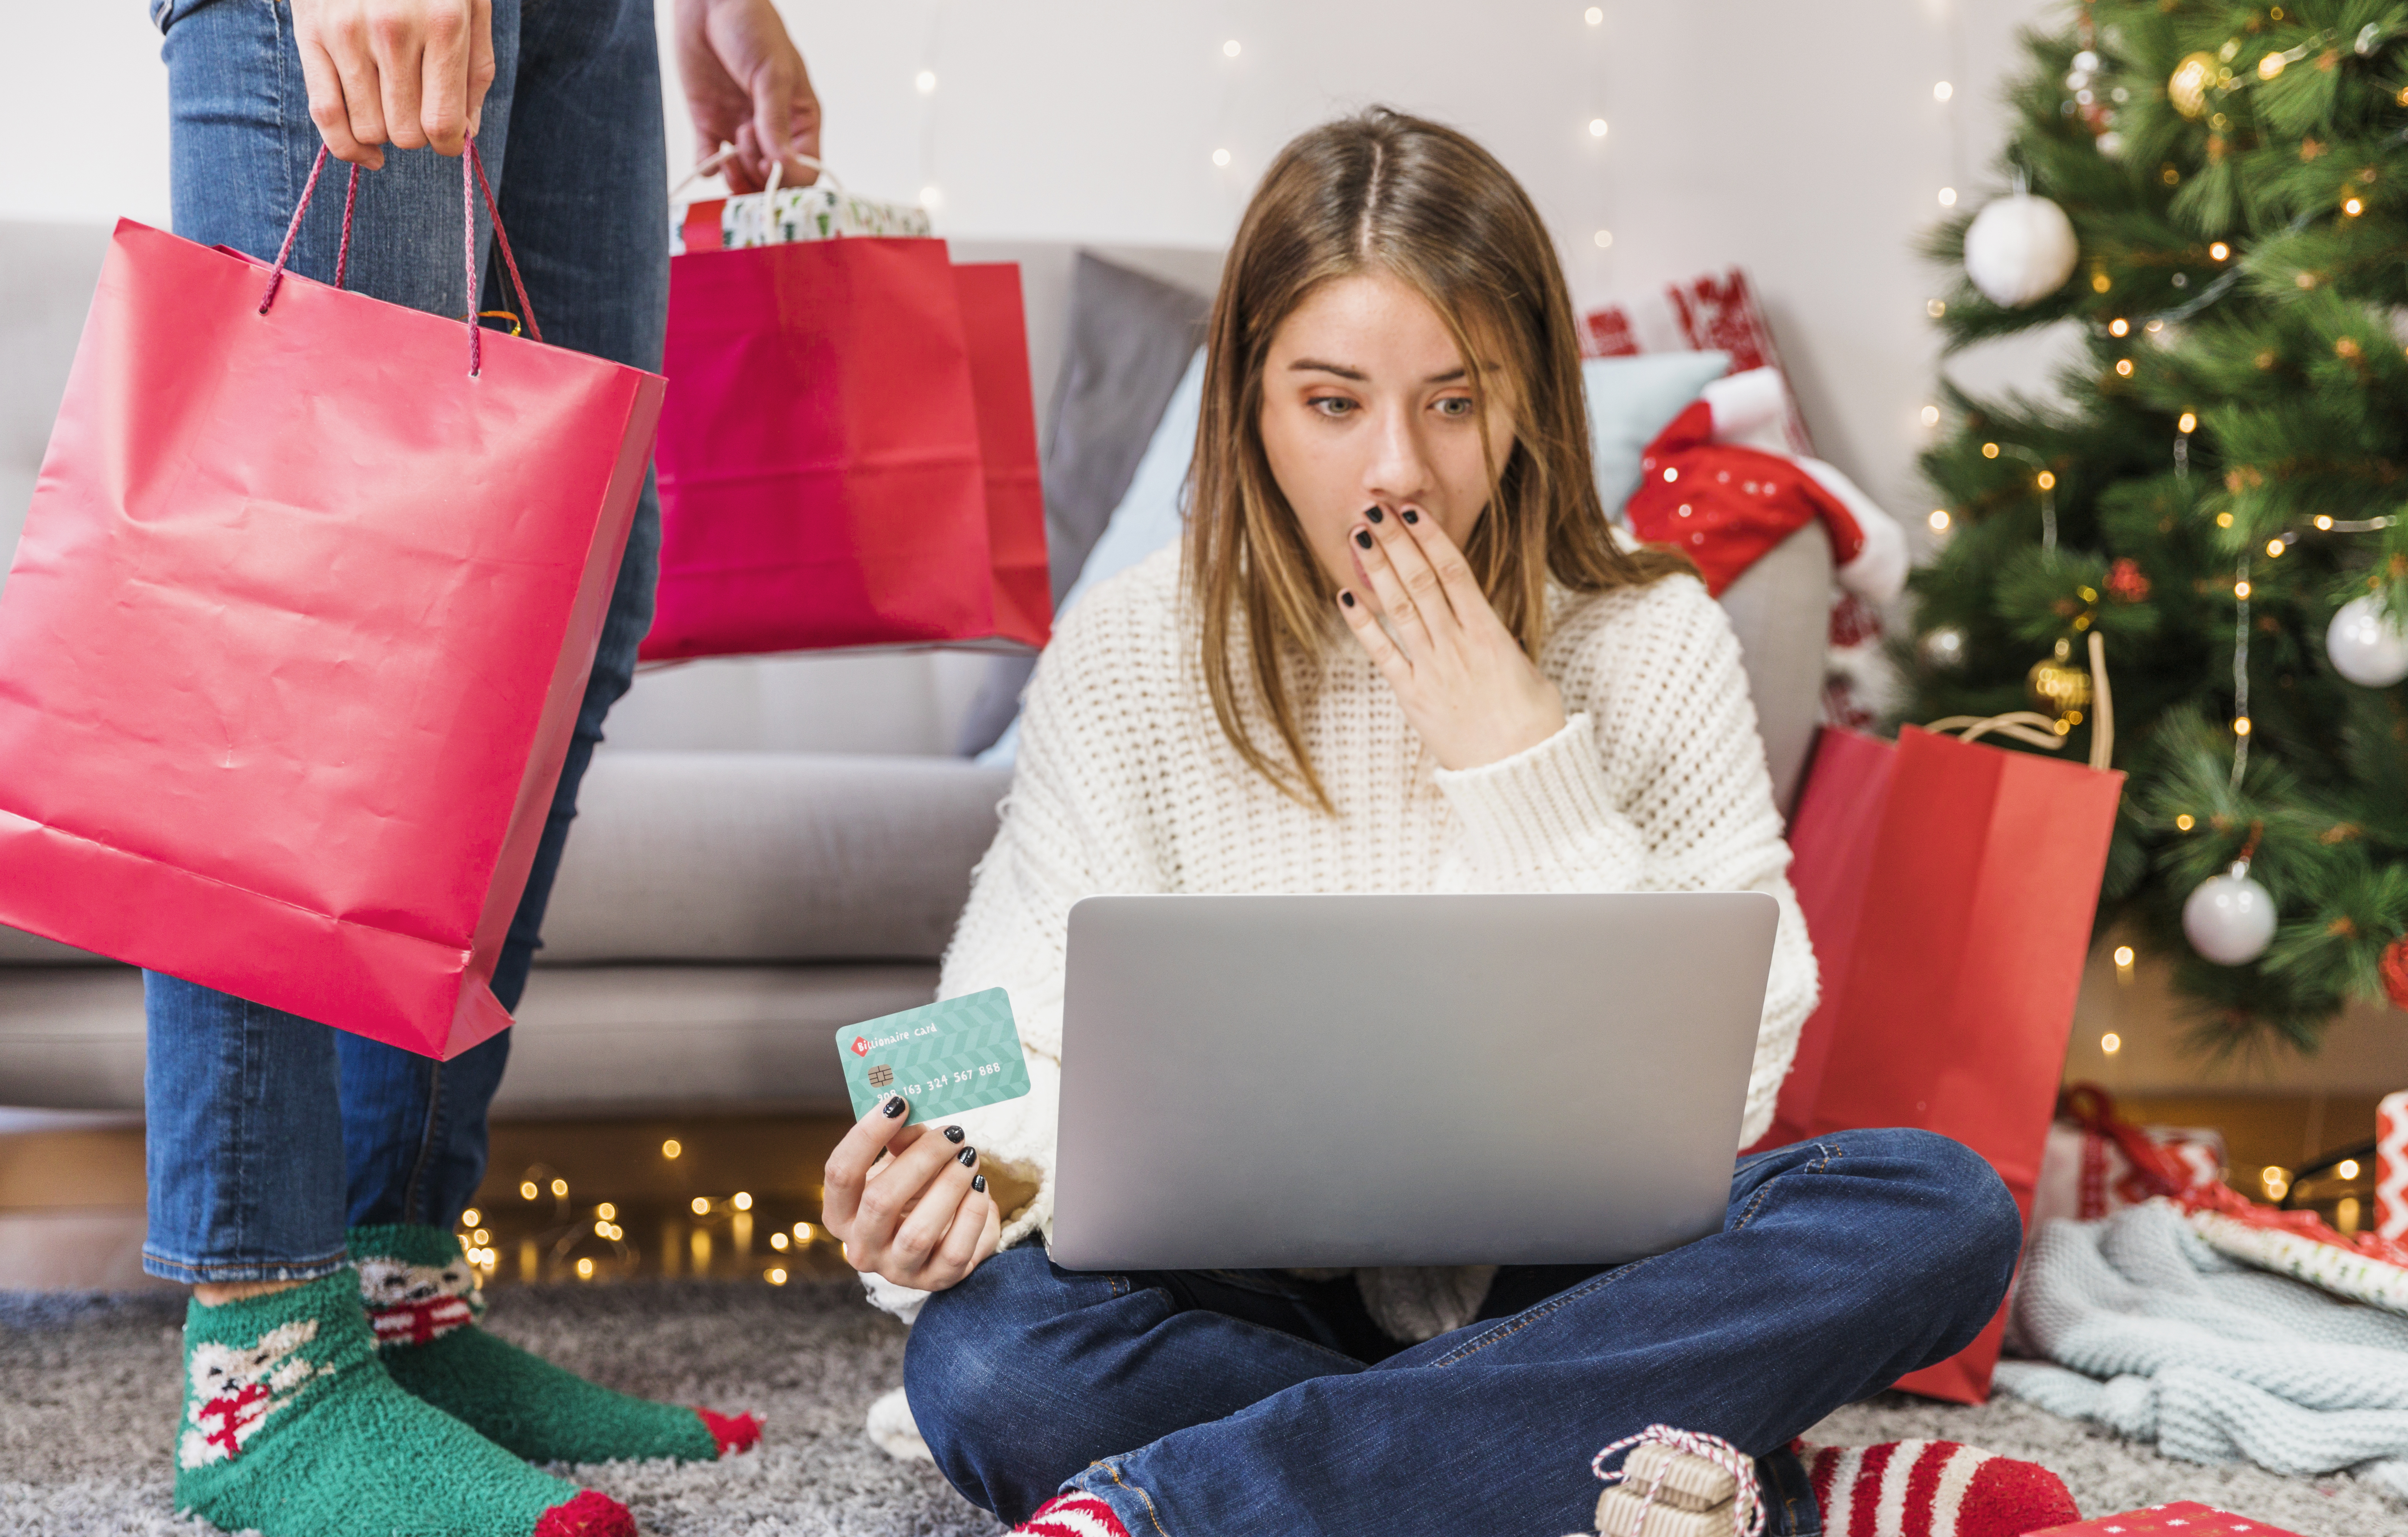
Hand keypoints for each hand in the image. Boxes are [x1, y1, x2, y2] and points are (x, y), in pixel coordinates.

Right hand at [292, 0, 495, 168]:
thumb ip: (475, 72)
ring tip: (393, 107)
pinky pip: (324, 114)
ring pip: (367, 129)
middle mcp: (392, 31)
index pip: (443, 124)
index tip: (450, 136)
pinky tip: (366, 153)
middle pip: (405, 132)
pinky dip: (346, 146)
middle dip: (418, 135)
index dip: (450, 143)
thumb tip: (467, 134)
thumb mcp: (471, 9)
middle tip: (419, 109)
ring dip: (384, 132)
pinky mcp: (310, 35)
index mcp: (442, 25)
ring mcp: (346, 33)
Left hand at [675, 0, 823, 193]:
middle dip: (759, 174)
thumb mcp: (773, 74)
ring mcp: (741, 129)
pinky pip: (709, 162)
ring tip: (732, 143)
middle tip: (746, 140)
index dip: (789, 176)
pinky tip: (712, 157)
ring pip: (743, 178)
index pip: (805, 169)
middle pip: (773, 180)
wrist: (709, 3)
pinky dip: (708, 168)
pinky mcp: (709, 124)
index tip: (771, 163)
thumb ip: (776, 121)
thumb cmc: (752, 27)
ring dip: (737, 175)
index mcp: (799, 118)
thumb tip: (783, 165)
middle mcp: (772, 130)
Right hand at [823, 1096, 999, 1291]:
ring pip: (919, 1232)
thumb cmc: (913, 1190)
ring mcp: (897, 1270)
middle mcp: (861, 1248)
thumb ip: (901, 1140)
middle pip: (881, 1200)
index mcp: (840, 1214)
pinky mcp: (935, 1281)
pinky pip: (955, 1250)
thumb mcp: (899, 1163)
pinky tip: (980, 1187)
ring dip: (950, 1186)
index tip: (900, 1102)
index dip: (868, 1135)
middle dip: (922, 1159)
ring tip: (970, 1157)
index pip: (840, 1172)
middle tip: (953, 1134)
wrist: (940, 1236)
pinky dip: (972, 1214)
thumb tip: (909, 1119)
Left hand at [1338, 505, 1568, 770]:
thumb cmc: (1533, 724)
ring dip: (1377, 569)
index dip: (1430, 537)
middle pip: (1421, 580)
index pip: (1456, 572)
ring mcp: (1432, 669)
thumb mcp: (1525, 670)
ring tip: (1358, 536)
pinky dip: (1362, 625)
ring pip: (1400, 608)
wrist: (1520, 774)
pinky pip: (1382, 654)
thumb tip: (1485, 628)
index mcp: (1490, 633)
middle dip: (1396, 542)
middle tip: (1373, 508)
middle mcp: (1457, 644)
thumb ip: (1500, 642)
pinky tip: (1345, 596)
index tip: (1411, 509)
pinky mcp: (1413, 696)